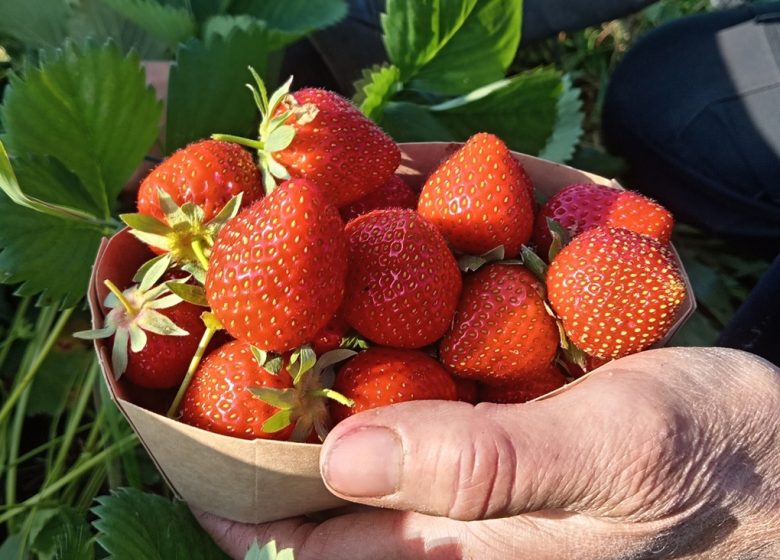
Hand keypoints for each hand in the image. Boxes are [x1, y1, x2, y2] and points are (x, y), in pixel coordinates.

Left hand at [195, 347, 779, 558]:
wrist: (777, 454)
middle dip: (266, 410)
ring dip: (322, 371)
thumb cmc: (708, 464)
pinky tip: (382, 296)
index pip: (300, 538)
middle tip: (230, 327)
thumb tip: (342, 460)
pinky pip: (418, 400)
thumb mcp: (609, 456)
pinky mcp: (498, 441)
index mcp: (452, 552)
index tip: (187, 409)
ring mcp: (468, 483)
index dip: (231, 482)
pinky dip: (389, 347)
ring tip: (285, 295)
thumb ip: (482, 468)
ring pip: (360, 434)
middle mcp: (444, 525)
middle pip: (315, 481)